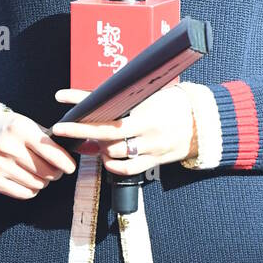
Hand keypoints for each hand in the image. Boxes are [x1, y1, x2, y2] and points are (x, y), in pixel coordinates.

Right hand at [0, 107, 77, 201]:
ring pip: (37, 184)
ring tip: (38, 172)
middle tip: (54, 170)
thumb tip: (89, 148)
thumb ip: (54, 140)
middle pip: (46, 172)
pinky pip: (24, 194)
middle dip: (55, 173)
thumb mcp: (31, 126)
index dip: (65, 162)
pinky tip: (27, 179)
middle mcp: (7, 147)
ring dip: (43, 181)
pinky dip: (31, 189)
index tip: (70, 167)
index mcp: (20, 129)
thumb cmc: (12, 129)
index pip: (50, 151)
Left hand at [51, 83, 195, 175]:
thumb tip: (98, 92)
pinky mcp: (154, 162)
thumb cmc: (175, 104)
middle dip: (80, 131)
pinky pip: (127, 170)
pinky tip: (108, 158)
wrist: (202, 124)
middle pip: (106, 134)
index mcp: (146, 112)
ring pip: (114, 153)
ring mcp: (150, 149)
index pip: (109, 110)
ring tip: (95, 140)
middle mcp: (147, 131)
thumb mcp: (152, 94)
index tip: (62, 97)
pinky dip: (113, 166)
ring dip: (100, 148)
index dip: (83, 104)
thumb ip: (128, 97)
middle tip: (60, 128)